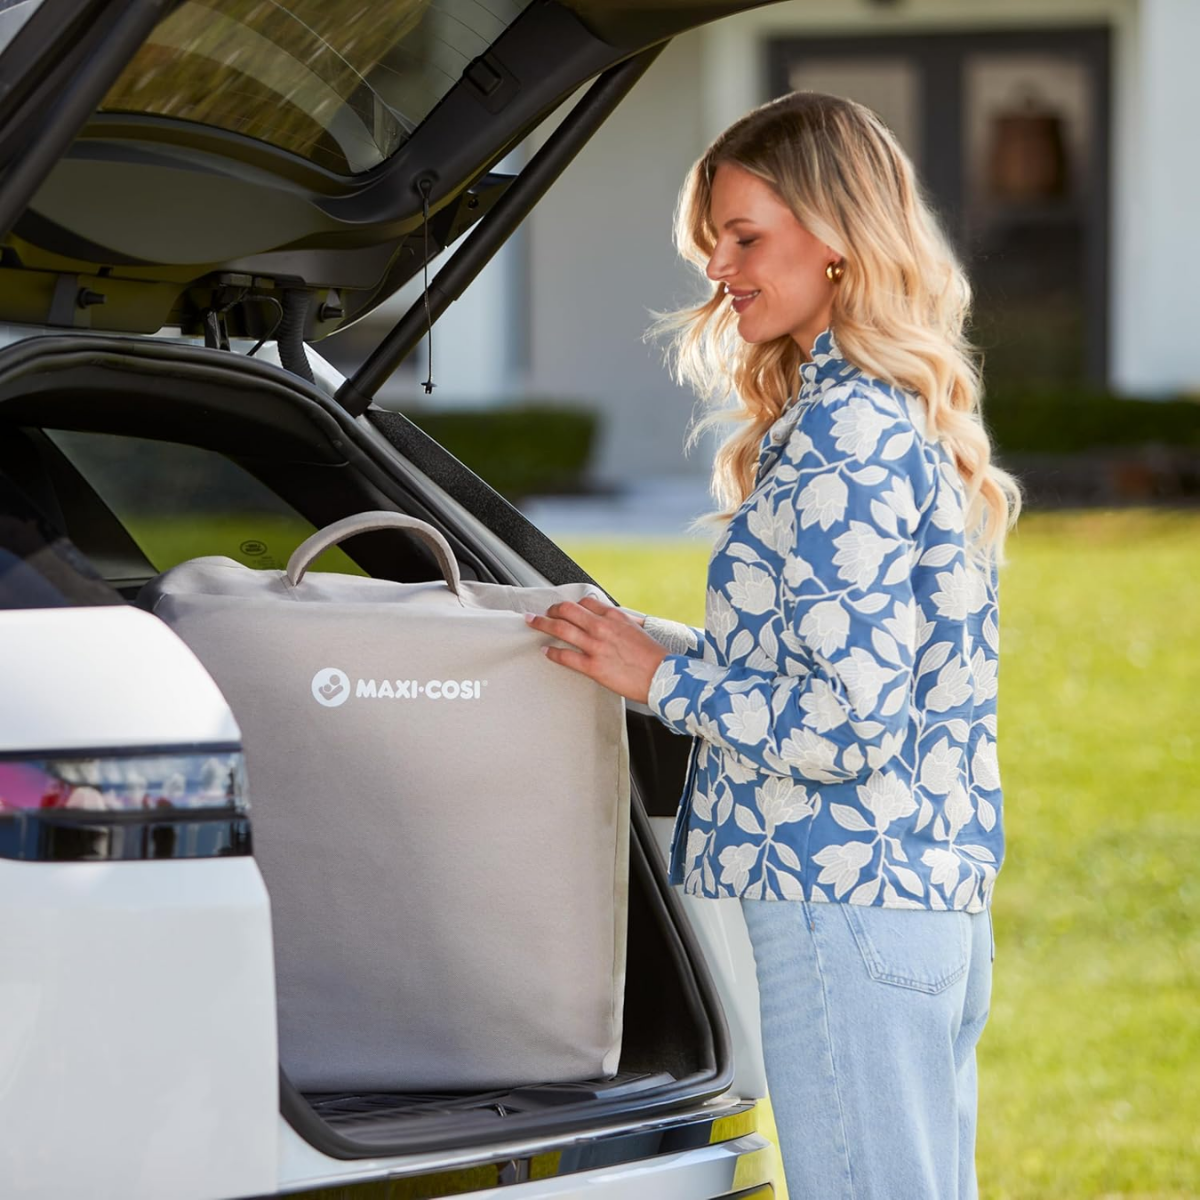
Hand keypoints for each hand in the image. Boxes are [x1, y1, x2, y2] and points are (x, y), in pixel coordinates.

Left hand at [525, 596, 666, 703]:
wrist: (663, 676)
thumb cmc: (654, 657)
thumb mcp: (640, 630)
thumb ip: (624, 622)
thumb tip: (619, 619)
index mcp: (616, 617)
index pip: (586, 603)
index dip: (573, 605)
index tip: (565, 608)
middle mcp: (603, 627)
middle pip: (568, 610)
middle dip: (552, 609)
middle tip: (544, 612)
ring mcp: (596, 646)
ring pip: (561, 629)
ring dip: (542, 623)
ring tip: (532, 622)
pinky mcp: (593, 666)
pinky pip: (565, 656)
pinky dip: (552, 653)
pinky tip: (545, 651)